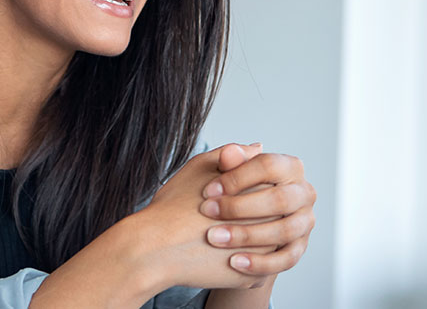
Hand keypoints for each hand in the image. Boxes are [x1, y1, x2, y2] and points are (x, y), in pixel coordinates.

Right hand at [129, 144, 274, 290]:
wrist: (154, 249)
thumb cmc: (172, 207)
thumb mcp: (201, 167)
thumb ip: (234, 154)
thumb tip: (259, 148)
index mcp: (259, 192)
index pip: (270, 187)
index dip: (245, 191)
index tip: (221, 197)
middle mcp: (268, 222)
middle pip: (272, 217)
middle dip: (252, 217)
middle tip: (219, 220)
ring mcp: (263, 253)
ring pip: (267, 244)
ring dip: (252, 241)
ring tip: (220, 236)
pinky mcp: (252, 278)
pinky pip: (256, 269)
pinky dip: (243, 262)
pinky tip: (219, 256)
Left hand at [199, 146, 316, 278]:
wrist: (231, 225)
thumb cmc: (226, 193)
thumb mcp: (222, 173)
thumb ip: (228, 161)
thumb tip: (230, 152)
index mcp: (290, 167)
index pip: (269, 166)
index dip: (237, 177)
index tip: (208, 190)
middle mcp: (304, 193)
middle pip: (280, 199)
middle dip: (240, 207)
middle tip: (207, 212)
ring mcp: (305, 222)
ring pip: (284, 230)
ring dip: (247, 235)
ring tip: (215, 238)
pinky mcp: (298, 248)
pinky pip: (286, 259)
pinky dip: (260, 262)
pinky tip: (234, 262)